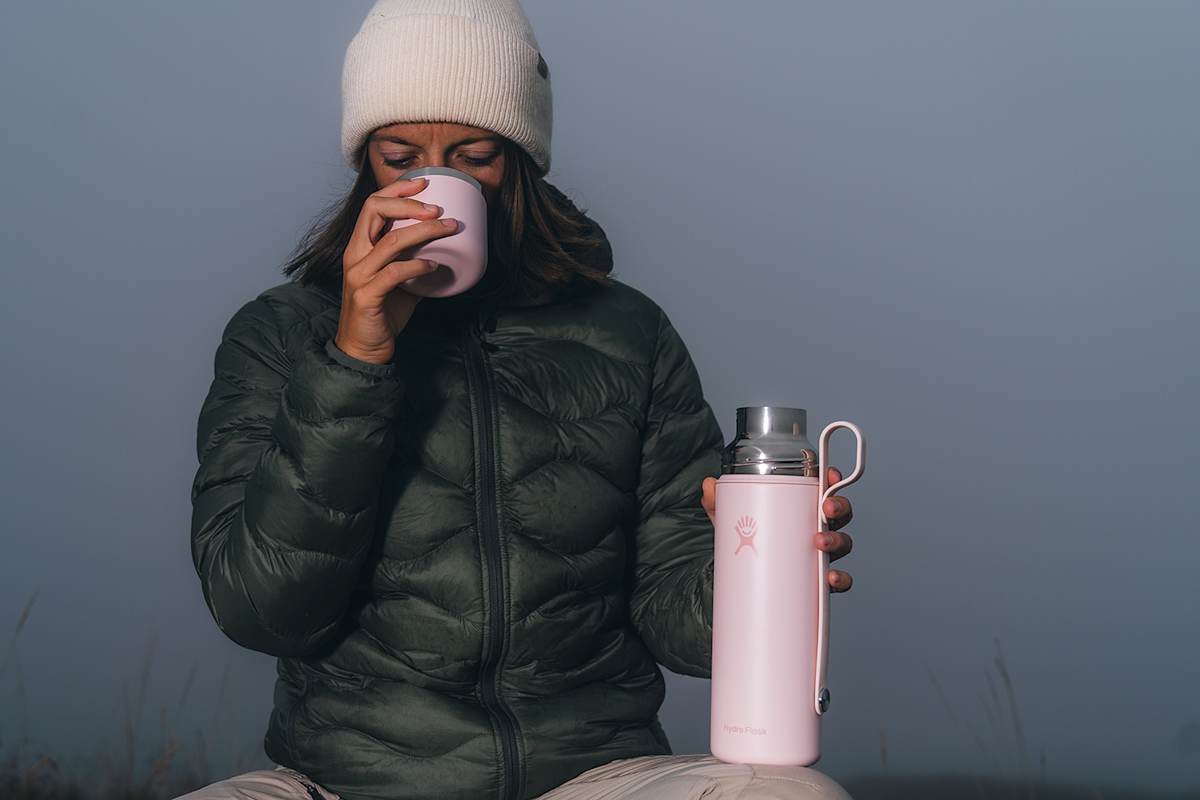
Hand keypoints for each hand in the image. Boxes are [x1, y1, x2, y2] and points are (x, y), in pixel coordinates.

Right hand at [336, 176, 462, 363]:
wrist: (364, 349)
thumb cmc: (382, 312)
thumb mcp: (400, 281)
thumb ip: (414, 262)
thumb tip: (445, 250)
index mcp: (360, 246)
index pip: (373, 205)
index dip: (397, 190)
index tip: (424, 182)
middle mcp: (355, 255)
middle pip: (375, 211)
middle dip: (410, 204)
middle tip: (439, 208)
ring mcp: (359, 275)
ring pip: (392, 240)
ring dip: (425, 231)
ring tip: (449, 228)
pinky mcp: (368, 295)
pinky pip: (395, 272)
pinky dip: (418, 266)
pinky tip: (435, 267)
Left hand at [701, 467, 854, 592]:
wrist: (741, 579)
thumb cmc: (747, 541)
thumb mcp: (731, 521)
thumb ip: (718, 504)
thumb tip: (708, 485)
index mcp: (802, 508)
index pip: (824, 489)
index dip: (833, 480)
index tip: (829, 475)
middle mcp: (817, 528)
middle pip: (840, 514)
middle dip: (839, 508)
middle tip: (825, 510)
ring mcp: (821, 554)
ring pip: (843, 543)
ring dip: (837, 541)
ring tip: (820, 542)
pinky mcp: (818, 580)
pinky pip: (839, 580)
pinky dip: (840, 579)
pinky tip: (831, 579)